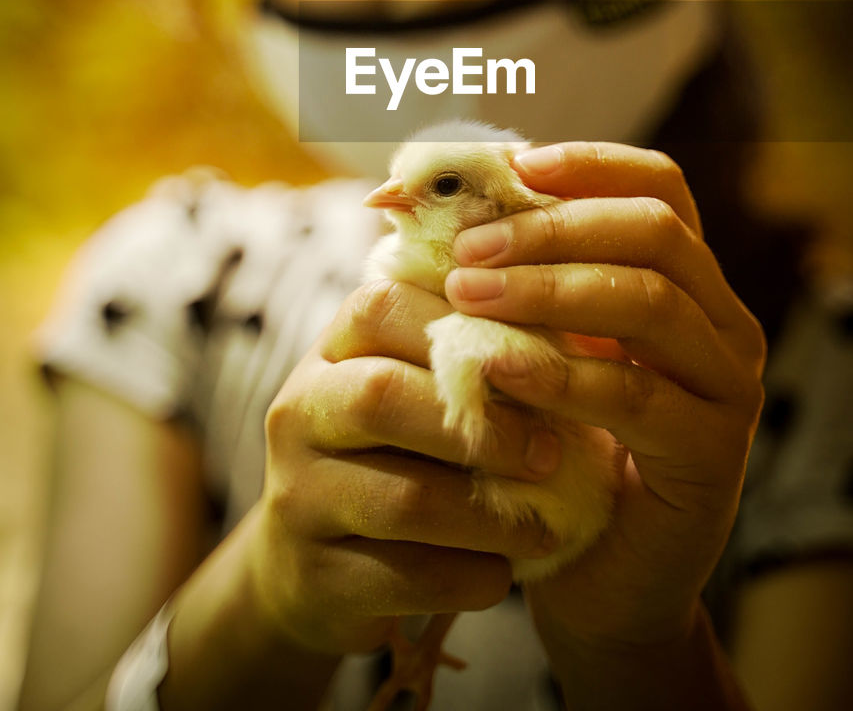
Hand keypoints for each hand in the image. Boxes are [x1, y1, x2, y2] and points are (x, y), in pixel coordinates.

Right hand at [248, 274, 564, 655]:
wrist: (310, 568)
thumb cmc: (388, 457)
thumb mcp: (408, 392)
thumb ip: (464, 356)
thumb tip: (571, 333)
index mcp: (328, 353)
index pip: (383, 308)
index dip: (466, 328)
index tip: (537, 364)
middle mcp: (299, 413)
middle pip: (383, 396)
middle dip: (483, 428)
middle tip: (551, 454)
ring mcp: (298, 498)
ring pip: (405, 500)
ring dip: (491, 515)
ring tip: (545, 524)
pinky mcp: (317, 577)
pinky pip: (409, 577)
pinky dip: (472, 576)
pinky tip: (504, 572)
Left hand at [443, 141, 766, 649]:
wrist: (595, 573)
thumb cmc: (555, 440)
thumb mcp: (538, 342)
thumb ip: (512, 276)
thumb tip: (435, 198)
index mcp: (685, 279)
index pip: (660, 186)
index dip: (590, 164)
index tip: (513, 166)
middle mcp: (720, 321)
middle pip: (655, 231)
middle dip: (554, 227)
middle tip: (468, 251)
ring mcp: (726, 386)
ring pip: (650, 299)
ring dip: (549, 288)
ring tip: (469, 297)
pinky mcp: (713, 454)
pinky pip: (639, 395)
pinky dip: (564, 374)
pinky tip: (501, 368)